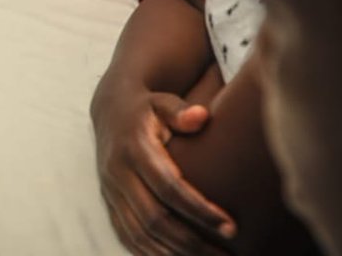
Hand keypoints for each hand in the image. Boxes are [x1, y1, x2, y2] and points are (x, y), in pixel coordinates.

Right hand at [94, 89, 236, 254]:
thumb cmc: (148, 108)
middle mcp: (118, 173)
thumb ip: (180, 110)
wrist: (111, 109)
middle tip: (229, 255)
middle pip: (154, 218)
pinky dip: (152, 254)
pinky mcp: (109, 202)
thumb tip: (201, 116)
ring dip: (176, 254)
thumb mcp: (163, 102)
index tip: (231, 227)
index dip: (198, 209)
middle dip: (192, 242)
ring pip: (140, 234)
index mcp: (133, 148)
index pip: (166, 187)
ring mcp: (110, 191)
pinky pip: (128, 236)